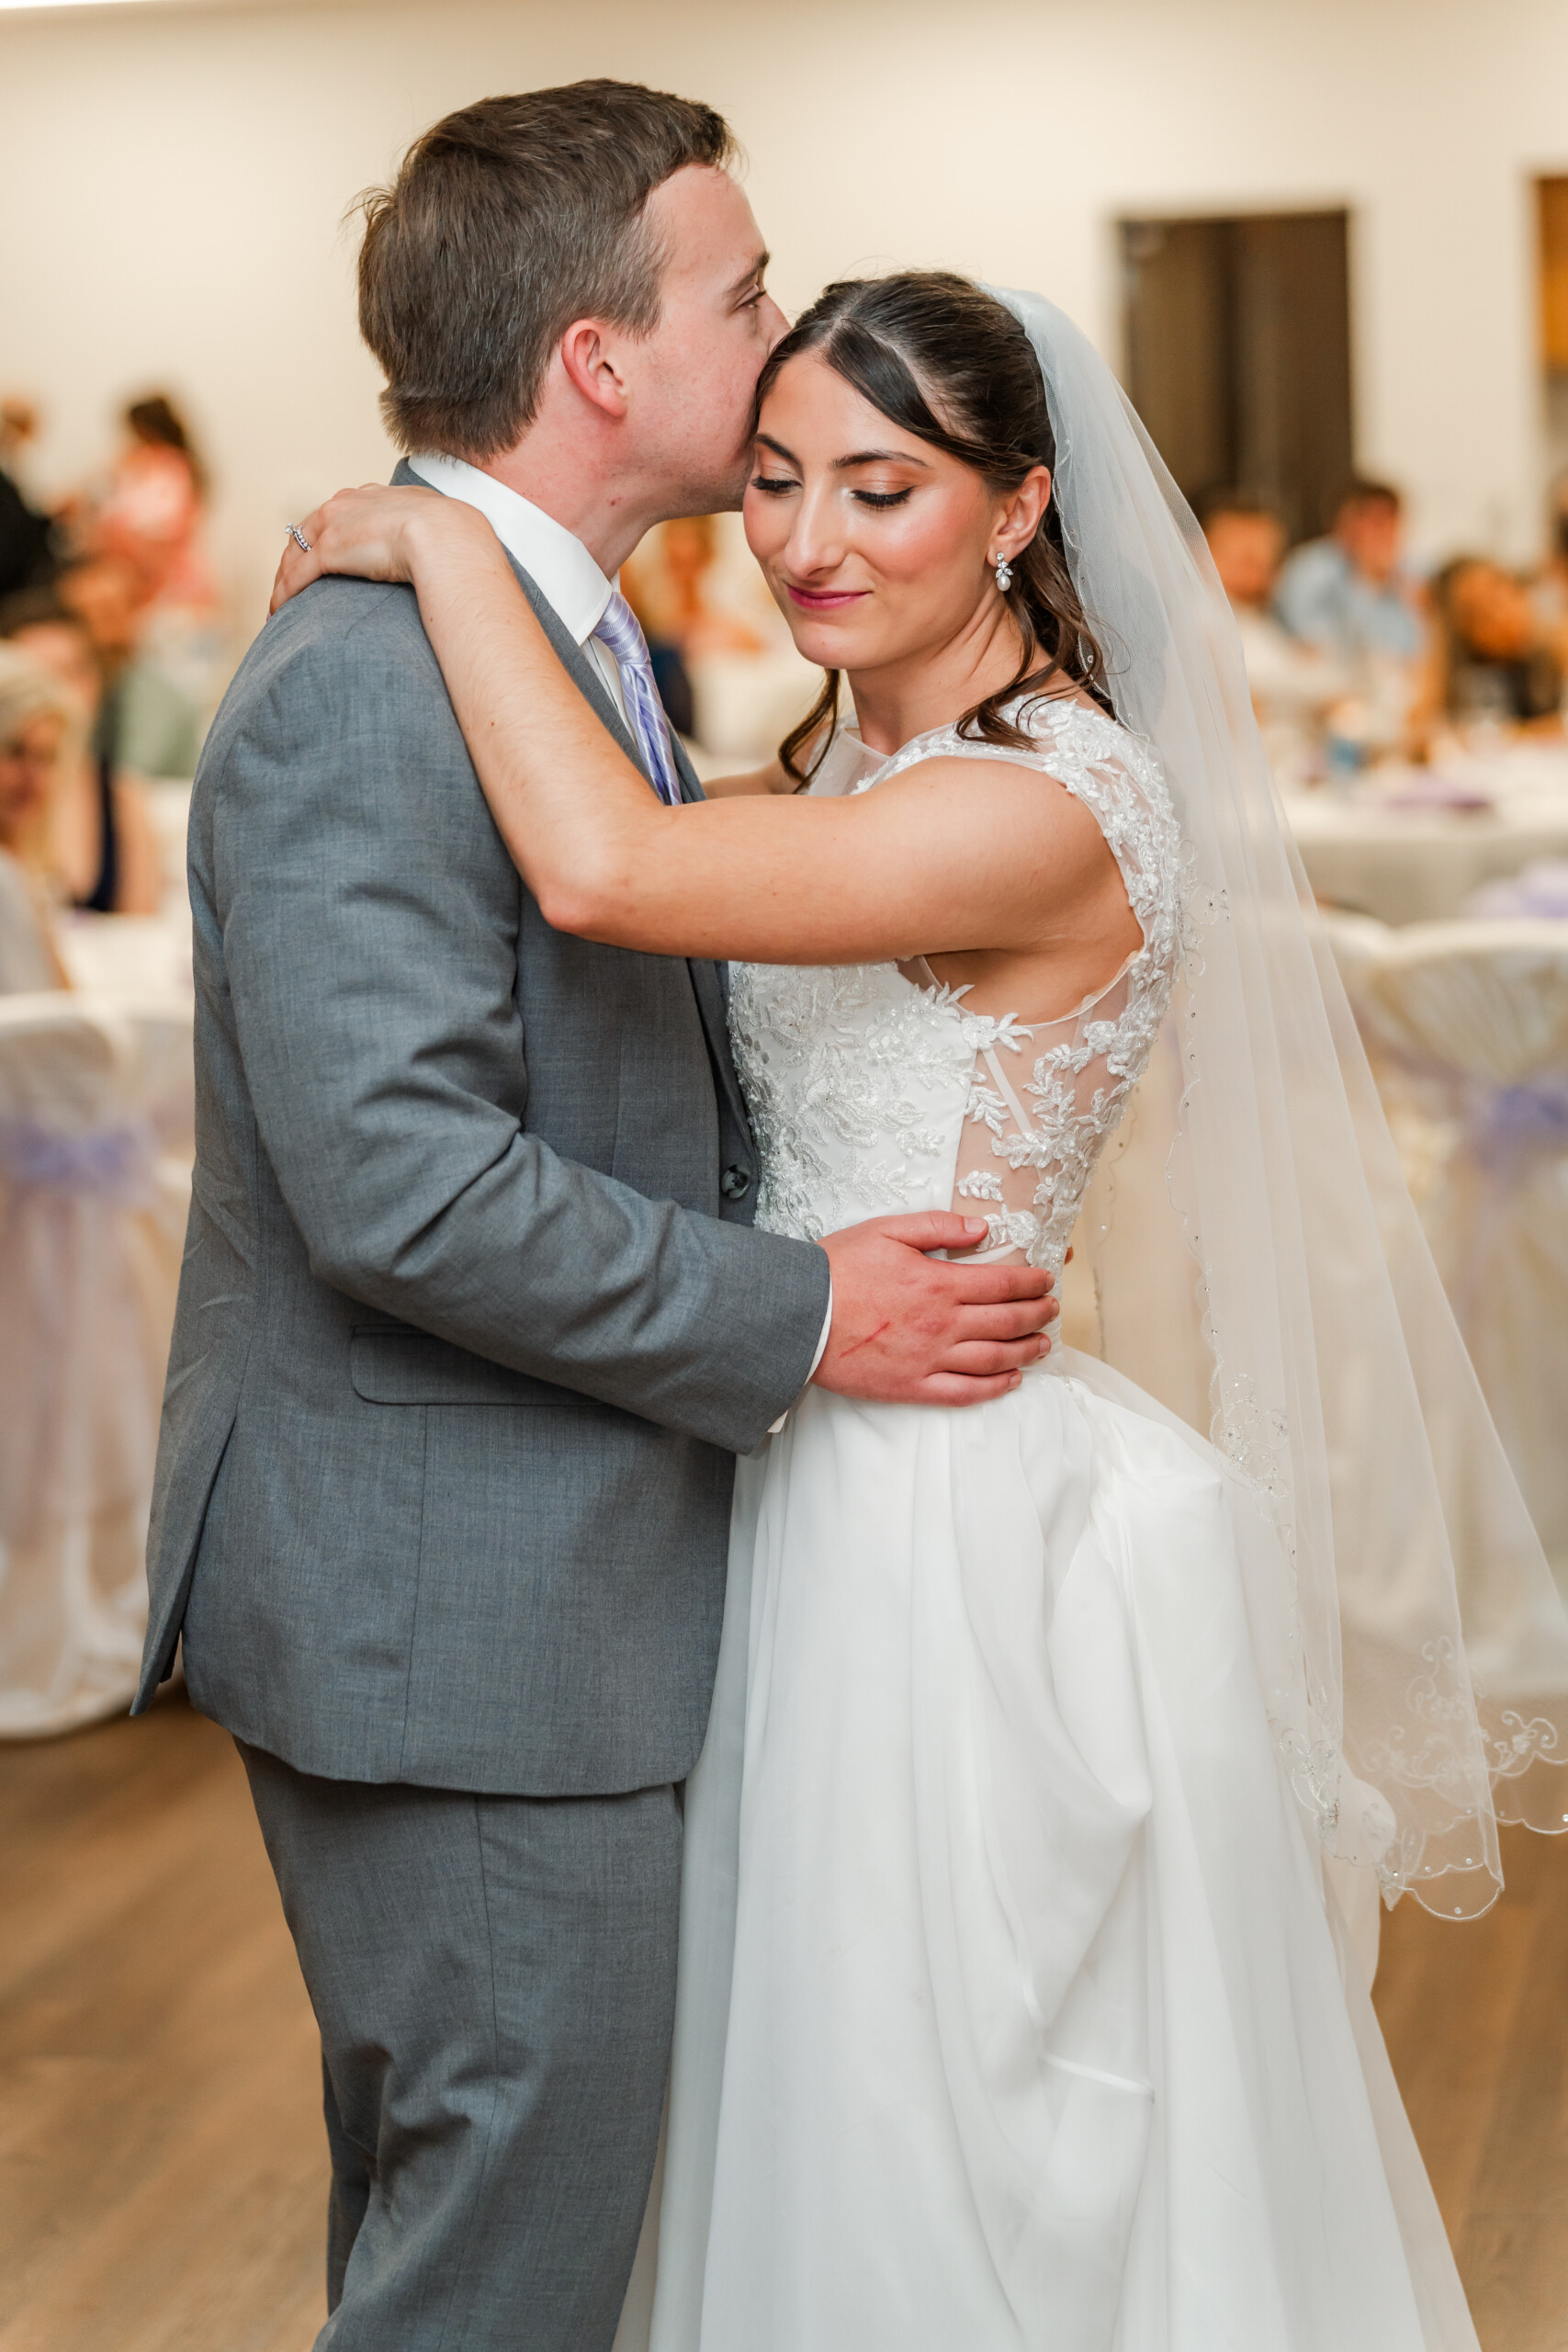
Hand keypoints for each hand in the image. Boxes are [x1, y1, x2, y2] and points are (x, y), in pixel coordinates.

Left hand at [269, 482, 477, 613]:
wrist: (447, 537)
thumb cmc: (454, 539)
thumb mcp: (439, 528)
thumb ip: (430, 535)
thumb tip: (444, 552)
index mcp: (373, 496)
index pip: (337, 516)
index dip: (326, 539)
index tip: (323, 560)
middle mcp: (346, 503)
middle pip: (307, 532)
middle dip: (296, 559)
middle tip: (291, 586)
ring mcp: (334, 525)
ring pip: (296, 554)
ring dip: (285, 581)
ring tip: (281, 605)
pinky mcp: (327, 550)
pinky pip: (296, 576)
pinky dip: (284, 594)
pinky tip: (278, 612)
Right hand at [814, 1212, 1057, 1408]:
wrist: (799, 1317)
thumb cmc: (838, 1271)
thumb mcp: (886, 1231)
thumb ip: (937, 1227)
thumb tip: (980, 1230)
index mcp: (940, 1283)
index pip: (1003, 1283)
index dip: (1031, 1282)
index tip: (1046, 1280)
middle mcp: (943, 1324)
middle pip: (1007, 1321)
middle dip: (1037, 1314)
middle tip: (1052, 1309)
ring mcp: (931, 1359)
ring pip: (995, 1358)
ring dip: (1026, 1351)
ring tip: (1042, 1344)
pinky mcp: (913, 1386)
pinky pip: (965, 1392)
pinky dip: (994, 1388)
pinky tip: (1011, 1381)